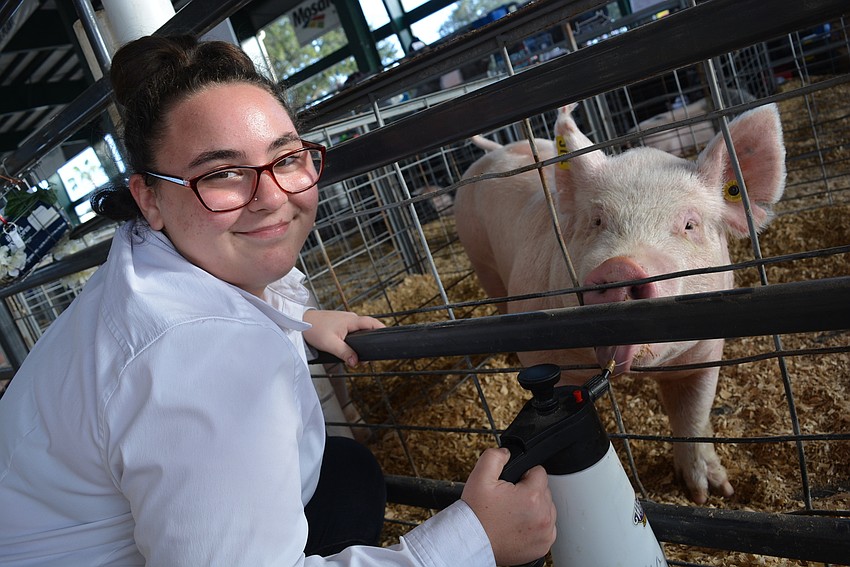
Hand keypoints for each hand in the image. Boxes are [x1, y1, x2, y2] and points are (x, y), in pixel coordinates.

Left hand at [302, 310, 383, 366]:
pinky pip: (352, 331)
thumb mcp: (330, 344)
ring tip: (358, 355)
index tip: (389, 338)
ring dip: (361, 342)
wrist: (300, 322)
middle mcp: (350, 318)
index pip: (372, 323)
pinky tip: (348, 348)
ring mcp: (345, 320)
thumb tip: (356, 362)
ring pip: (359, 331)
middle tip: (369, 357)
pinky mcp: (340, 323)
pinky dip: (353, 340)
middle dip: (371, 341)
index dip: (382, 329)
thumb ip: (345, 353)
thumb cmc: (314, 329)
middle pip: (367, 329)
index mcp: (351, 320)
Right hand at [462, 448, 555, 565]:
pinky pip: (546, 528)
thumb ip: (495, 456)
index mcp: (532, 497)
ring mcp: (545, 533)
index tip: (510, 486)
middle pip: (544, 491)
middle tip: (508, 500)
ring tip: (512, 514)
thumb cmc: (476, 514)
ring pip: (547, 509)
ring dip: (534, 508)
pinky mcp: (543, 546)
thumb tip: (507, 452)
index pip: (539, 472)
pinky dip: (535, 525)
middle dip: (529, 491)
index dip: (522, 475)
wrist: (471, 542)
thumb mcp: (480, 477)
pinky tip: (518, 526)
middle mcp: (543, 516)